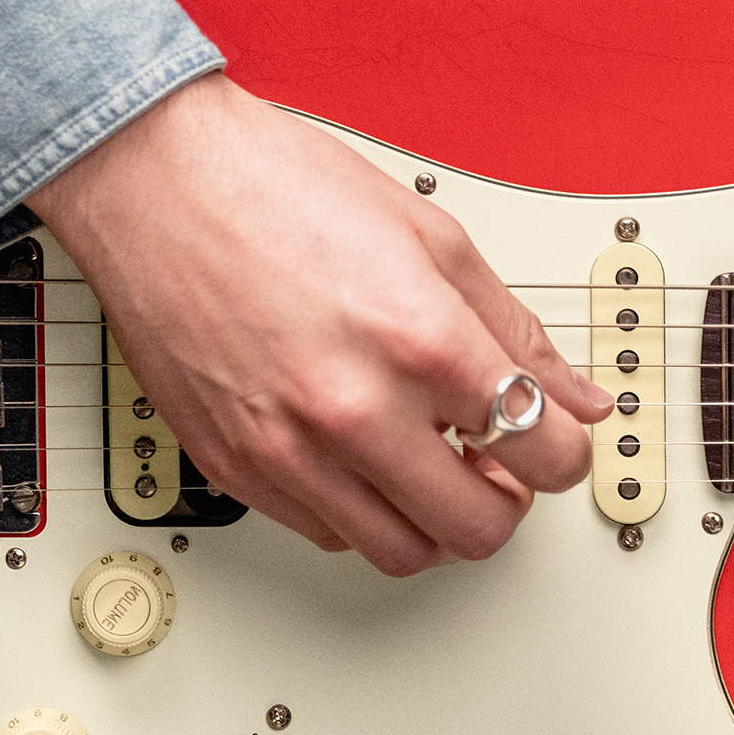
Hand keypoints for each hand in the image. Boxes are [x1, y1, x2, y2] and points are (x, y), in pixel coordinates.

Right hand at [27, 73, 613, 574]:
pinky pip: (325, 534)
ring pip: (400, 552)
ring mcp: (288, 448)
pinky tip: (360, 456)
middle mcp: (355, 408)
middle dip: (506, 502)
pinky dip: (360, 511)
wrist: (155, 181)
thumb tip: (578, 398)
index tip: (556, 441)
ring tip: (428, 464)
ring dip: (433, 521)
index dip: (565, 451)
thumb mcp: (429, 237)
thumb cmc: (275, 187)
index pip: (544, 452)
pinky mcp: (236, 467)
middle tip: (497, 465)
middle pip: (479, 529)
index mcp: (420, 340)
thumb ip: (514, 332)